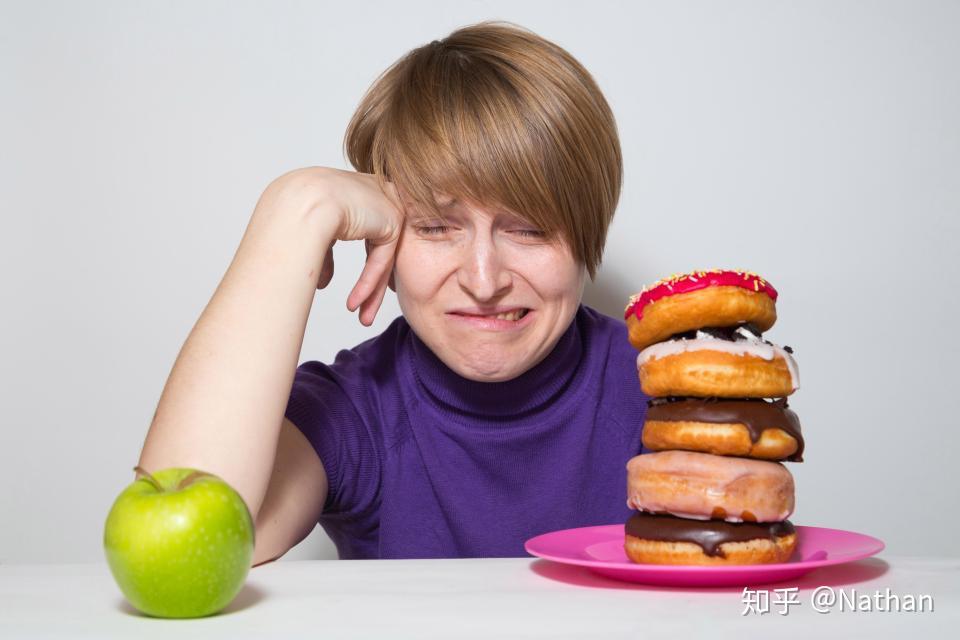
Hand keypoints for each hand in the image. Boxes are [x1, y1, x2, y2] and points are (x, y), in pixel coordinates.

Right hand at [264, 167, 405, 325]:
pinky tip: (355, 303)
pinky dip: (367, 284)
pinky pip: (381, 260)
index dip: (363, 267)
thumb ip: (325, 253)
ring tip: (362, 317)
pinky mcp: (392, 221)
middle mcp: (376, 194)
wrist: (299, 202)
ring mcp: (387, 205)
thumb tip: (323, 280)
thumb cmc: (294, 212)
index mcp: (357, 191)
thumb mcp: (313, 233)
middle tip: (362, 310)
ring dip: (370, 291)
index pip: (367, 234)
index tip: (357, 293)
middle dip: (370, 285)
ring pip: (382, 258)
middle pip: (377, 248)